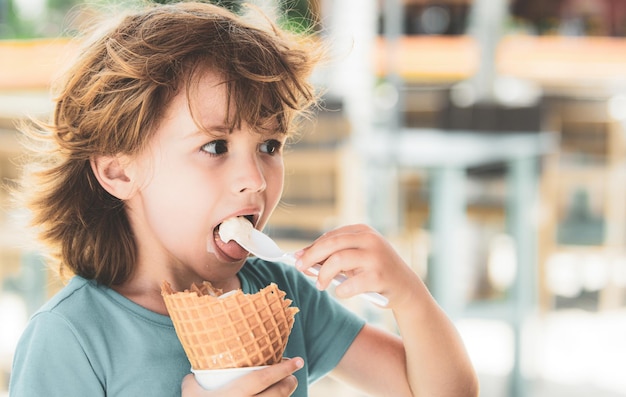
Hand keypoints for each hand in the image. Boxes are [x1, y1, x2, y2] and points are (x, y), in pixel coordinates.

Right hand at [181, 357, 302, 396]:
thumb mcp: (190, 396)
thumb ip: (192, 382)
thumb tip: (194, 373)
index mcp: (235, 394)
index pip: (264, 378)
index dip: (282, 368)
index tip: (297, 361)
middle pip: (278, 393)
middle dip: (290, 381)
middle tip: (293, 374)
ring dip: (286, 395)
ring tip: (287, 386)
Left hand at [295, 224, 422, 307]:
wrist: (406, 288)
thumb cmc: (374, 272)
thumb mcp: (355, 259)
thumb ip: (332, 256)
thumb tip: (301, 259)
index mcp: (363, 231)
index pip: (330, 236)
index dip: (311, 247)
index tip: (297, 258)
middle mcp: (370, 240)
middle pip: (331, 244)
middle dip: (311, 257)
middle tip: (300, 269)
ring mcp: (376, 257)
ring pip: (338, 260)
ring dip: (324, 275)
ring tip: (321, 285)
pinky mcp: (379, 276)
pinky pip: (349, 284)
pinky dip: (341, 290)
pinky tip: (343, 292)